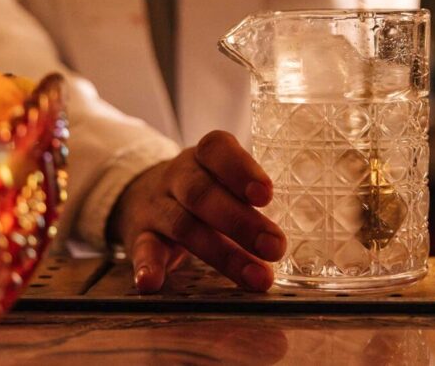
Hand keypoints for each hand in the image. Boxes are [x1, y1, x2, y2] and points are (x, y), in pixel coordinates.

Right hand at [108, 130, 285, 292]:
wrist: (143, 193)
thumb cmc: (206, 189)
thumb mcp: (224, 179)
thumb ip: (251, 198)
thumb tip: (294, 232)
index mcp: (205, 155)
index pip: (219, 150)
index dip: (241, 170)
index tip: (267, 195)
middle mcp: (179, 176)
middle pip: (204, 193)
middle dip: (242, 223)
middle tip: (276, 247)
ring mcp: (157, 204)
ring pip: (183, 225)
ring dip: (221, 254)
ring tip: (255, 278)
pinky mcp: (139, 234)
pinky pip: (141, 248)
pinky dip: (147, 265)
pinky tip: (152, 283)